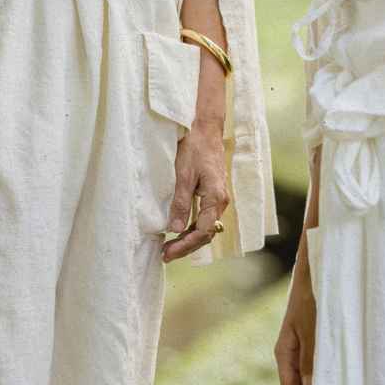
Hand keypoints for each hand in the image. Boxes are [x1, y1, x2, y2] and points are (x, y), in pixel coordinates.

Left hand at [162, 117, 227, 261]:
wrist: (205, 129)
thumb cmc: (195, 148)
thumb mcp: (183, 174)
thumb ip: (180, 202)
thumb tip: (174, 228)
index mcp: (215, 198)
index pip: (202, 231)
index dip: (185, 245)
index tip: (168, 252)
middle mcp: (220, 202)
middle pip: (205, 234)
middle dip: (186, 247)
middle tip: (165, 255)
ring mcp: (217, 199)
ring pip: (205, 228)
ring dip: (188, 240)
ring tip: (169, 249)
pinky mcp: (211, 195)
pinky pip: (204, 219)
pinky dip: (191, 229)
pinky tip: (179, 233)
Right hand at [275, 241, 316, 384]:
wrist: (317, 272)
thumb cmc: (313, 298)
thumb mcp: (313, 329)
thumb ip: (312, 357)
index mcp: (283, 351)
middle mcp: (290, 351)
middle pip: (298, 383)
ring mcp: (301, 345)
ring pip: (308, 374)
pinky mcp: (313, 338)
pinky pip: (316, 362)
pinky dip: (326, 372)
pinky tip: (341, 375)